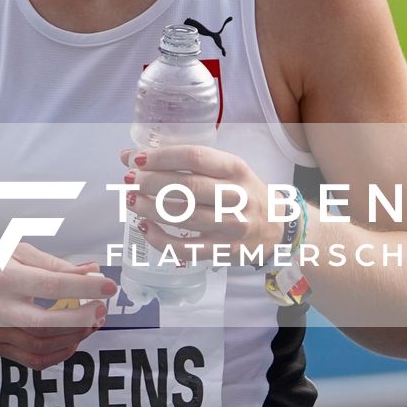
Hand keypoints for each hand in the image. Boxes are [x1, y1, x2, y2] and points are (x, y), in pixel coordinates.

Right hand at [0, 241, 116, 371]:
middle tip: (100, 310)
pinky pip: (30, 360)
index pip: (51, 284)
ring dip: (72, 337)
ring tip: (89, 324)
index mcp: (4, 275)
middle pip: (47, 323)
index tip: (107, 286)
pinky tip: (70, 342)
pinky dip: (56, 355)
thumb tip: (90, 272)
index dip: (83, 287)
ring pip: (41, 345)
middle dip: (81, 319)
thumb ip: (53, 263)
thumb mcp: (12, 251)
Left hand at [119, 145, 281, 258]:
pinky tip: (146, 227)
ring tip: (131, 200)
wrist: (276, 226)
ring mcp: (232, 226)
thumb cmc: (241, 191)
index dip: (162, 157)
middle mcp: (237, 196)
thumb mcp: (225, 169)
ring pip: (184, 217)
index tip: (137, 157)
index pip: (195, 157)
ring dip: (150, 208)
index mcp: (236, 169)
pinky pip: (187, 249)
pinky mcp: (225, 251)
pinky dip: (161, 239)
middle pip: (187, 187)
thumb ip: (183, 162)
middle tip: (130, 180)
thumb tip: (130, 155)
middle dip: (151, 182)